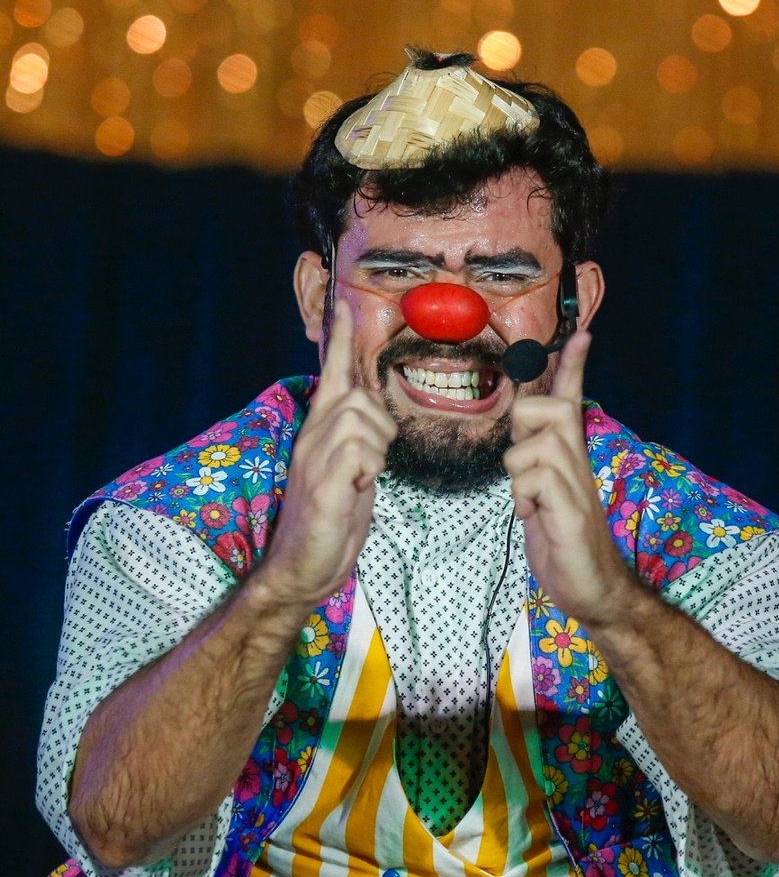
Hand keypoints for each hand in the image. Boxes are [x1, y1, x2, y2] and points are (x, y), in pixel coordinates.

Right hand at [260, 298, 396, 611]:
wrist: (300, 569)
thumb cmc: (329, 522)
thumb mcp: (347, 472)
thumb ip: (356, 440)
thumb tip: (372, 416)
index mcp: (318, 433)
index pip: (329, 376)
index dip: (338, 342)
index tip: (342, 307)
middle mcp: (312, 439)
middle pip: (358, 397)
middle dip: (380, 426)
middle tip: (371, 464)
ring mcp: (315, 461)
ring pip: (361, 419)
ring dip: (375, 450)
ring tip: (361, 478)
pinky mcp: (324, 487)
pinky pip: (357, 453)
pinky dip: (367, 469)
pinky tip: (356, 489)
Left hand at [502, 330, 628, 626]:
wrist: (595, 590)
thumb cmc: (563, 541)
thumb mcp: (542, 494)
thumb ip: (534, 462)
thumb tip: (519, 435)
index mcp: (570, 455)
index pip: (573, 399)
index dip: (574, 366)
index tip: (582, 333)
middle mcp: (577, 461)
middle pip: (547, 409)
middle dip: (522, 427)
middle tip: (524, 467)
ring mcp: (576, 485)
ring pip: (533, 445)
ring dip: (518, 476)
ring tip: (530, 503)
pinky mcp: (571, 511)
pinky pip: (534, 481)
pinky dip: (523, 500)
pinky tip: (534, 517)